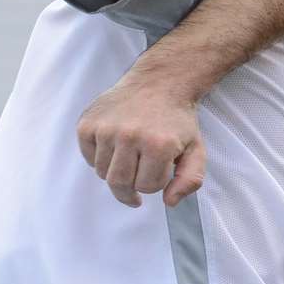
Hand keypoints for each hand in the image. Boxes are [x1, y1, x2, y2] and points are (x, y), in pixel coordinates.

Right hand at [76, 78, 207, 207]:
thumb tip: (169, 202)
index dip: (154, 182)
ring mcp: (106, 128)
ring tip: (129, 155)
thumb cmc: (177, 119)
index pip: (147, 187)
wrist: (159, 82)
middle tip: (136, 183)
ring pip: (102, 173)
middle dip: (130, 188)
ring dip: (116, 171)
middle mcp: (129, 136)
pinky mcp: (88, 123)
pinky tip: (114, 145)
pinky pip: (89, 157)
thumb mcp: (196, 149)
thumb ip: (190, 180)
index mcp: (158, 145)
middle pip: (119, 184)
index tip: (158, 168)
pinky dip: (99, 158)